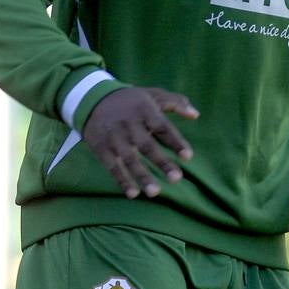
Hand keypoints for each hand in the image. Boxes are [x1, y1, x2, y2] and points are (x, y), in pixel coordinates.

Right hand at [83, 87, 198, 198]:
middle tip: (177, 179)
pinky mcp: (101, 148)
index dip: (175, 142)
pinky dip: (122, 180)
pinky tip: (133, 194)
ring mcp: (114, 137)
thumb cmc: (131, 101)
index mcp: (145, 110)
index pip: (162, 127)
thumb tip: (195, 115)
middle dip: (161, 163)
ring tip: (155, 192)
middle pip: (147, 146)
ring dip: (142, 176)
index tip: (188, 157)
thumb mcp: (152, 95)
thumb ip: (176, 102)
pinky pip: (112, 167)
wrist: (92, 100)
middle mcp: (129, 124)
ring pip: (129, 159)